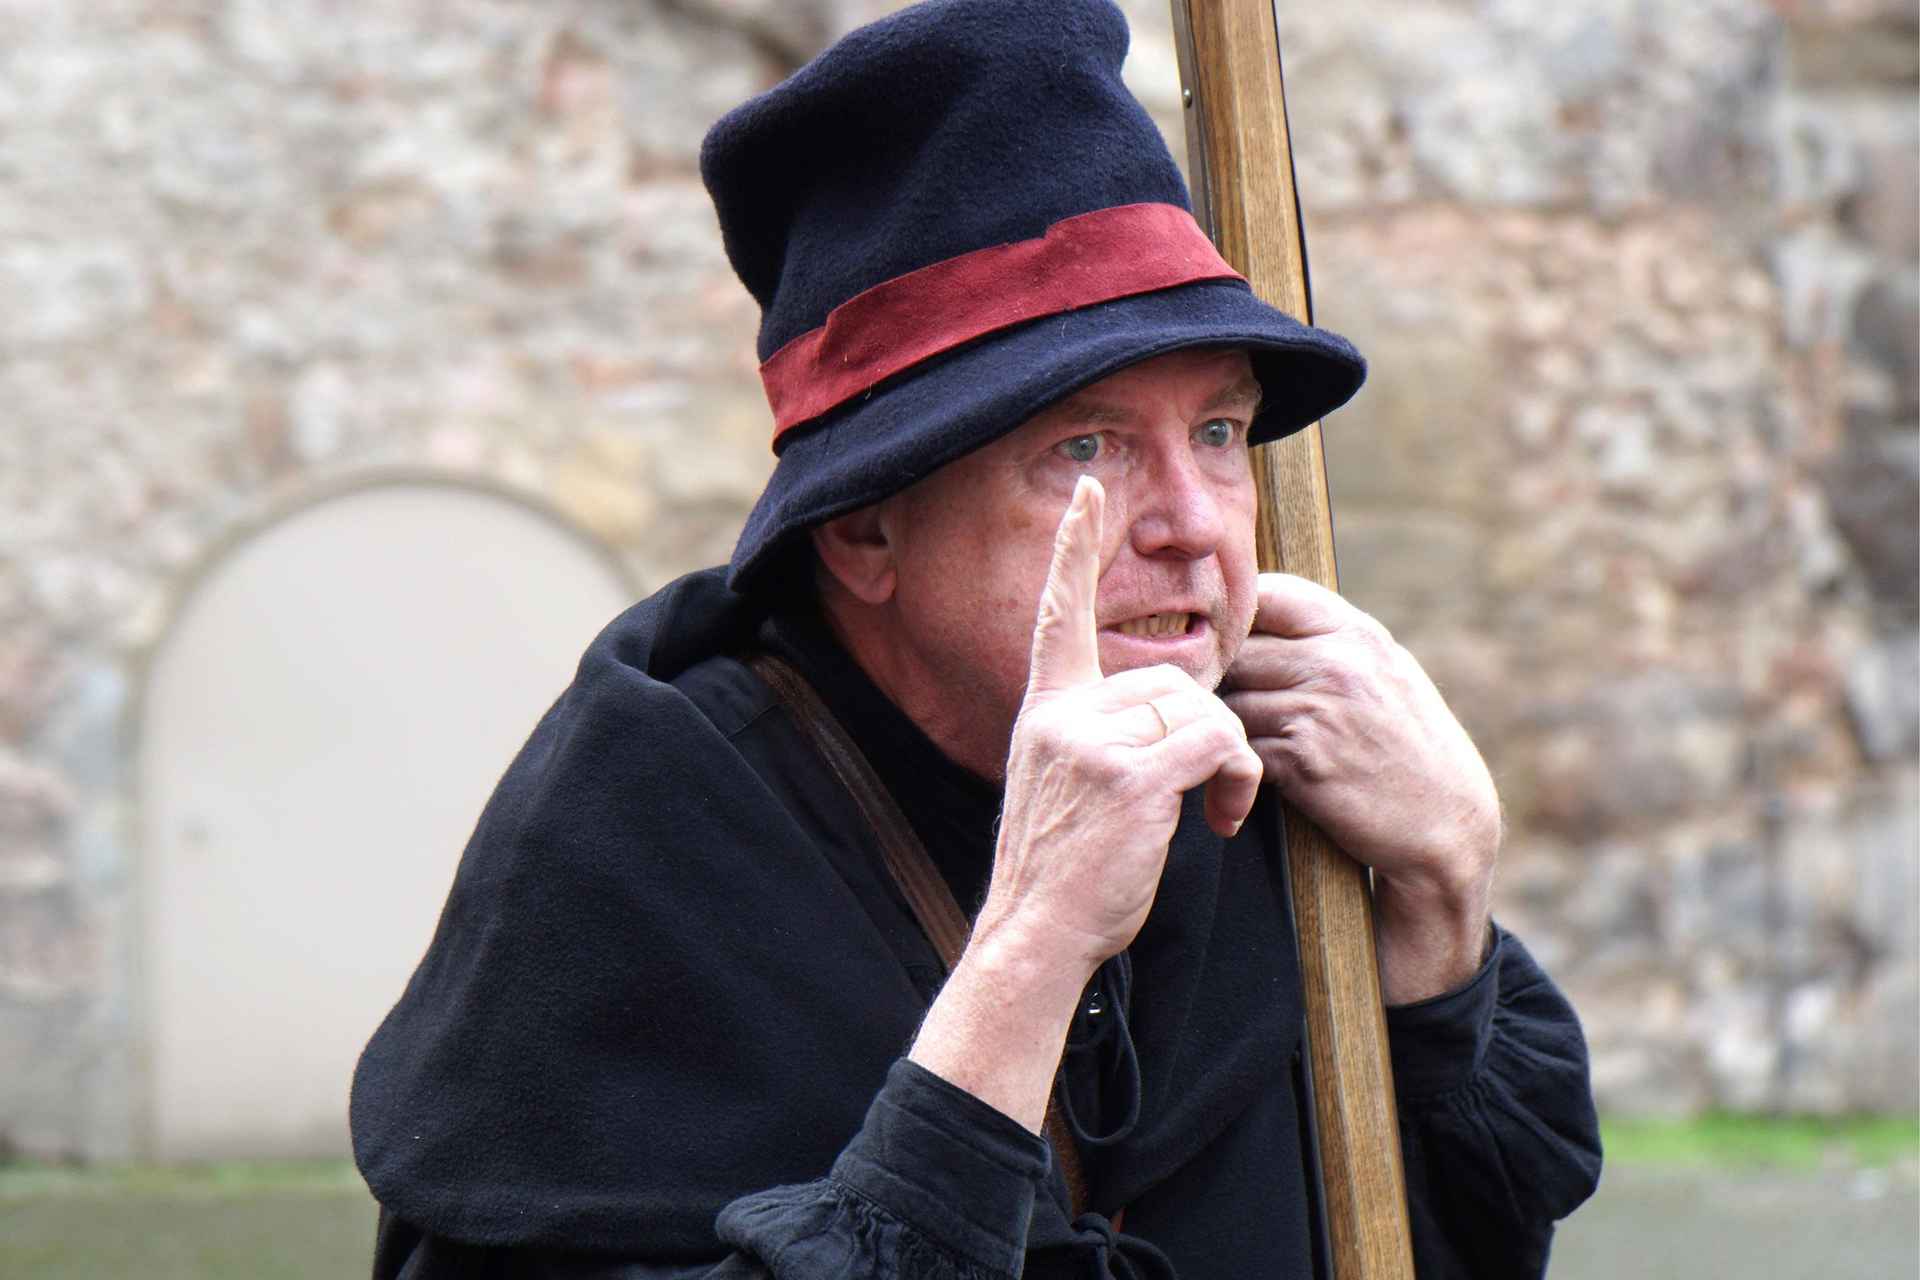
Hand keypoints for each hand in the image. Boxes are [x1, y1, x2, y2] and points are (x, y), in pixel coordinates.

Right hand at [909, 476, 1260, 1129]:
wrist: (1037, 938)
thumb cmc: (1067, 877)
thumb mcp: (1071, 789)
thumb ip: (1107, 738)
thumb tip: (1178, 716)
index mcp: (1046, 710)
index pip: (1060, 612)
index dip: (1073, 548)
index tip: (1088, 492)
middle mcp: (1062, 714)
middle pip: (1172, 681)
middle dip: (1211, 734)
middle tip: (1217, 796)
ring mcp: (1091, 741)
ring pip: (1202, 710)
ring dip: (1231, 762)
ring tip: (1216, 814)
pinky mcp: (1129, 774)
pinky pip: (1216, 742)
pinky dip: (1237, 779)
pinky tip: (1220, 820)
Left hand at [1222, 573, 1498, 999]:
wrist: (1447, 822)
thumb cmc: (1410, 747)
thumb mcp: (1386, 672)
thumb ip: (1331, 641)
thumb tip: (1260, 612)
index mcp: (1357, 632)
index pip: (1268, 593)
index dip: (1236, 617)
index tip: (1224, 646)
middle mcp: (1338, 662)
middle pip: (1236, 649)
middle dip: (1219, 676)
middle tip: (1209, 702)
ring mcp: (1320, 709)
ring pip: (1230, 700)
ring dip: (1223, 724)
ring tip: (1227, 743)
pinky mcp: (1303, 760)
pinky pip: (1239, 746)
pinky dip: (1235, 761)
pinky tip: (1245, 775)